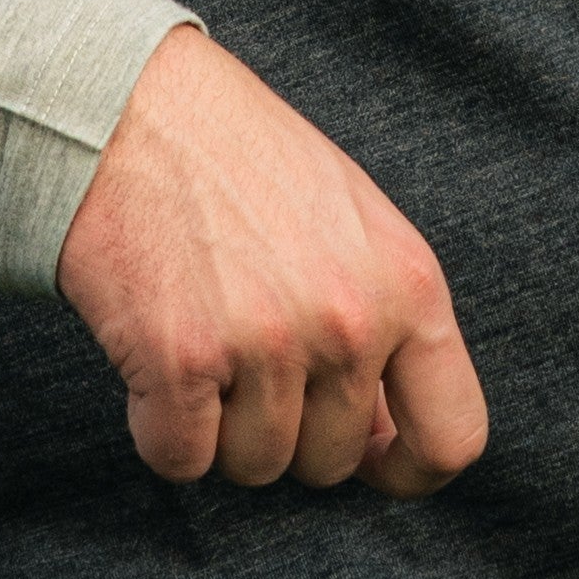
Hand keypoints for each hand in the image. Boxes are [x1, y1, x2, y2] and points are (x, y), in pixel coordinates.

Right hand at [55, 26, 489, 497]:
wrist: (128, 109)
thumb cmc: (240, 162)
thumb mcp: (353, 225)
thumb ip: (385, 324)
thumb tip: (386, 440)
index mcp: (409, 284)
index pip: (450, 436)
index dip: (409, 470)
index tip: (372, 462)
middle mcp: (349, 321)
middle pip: (331, 462)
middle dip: (287, 428)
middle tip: (246, 349)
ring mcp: (266, 344)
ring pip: (253, 467)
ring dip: (219, 425)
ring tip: (201, 336)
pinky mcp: (180, 361)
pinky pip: (178, 457)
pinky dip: (158, 425)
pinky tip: (153, 353)